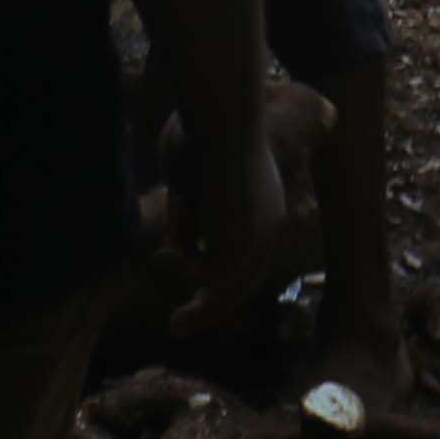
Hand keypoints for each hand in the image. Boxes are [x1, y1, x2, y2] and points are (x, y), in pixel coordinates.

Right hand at [165, 99, 288, 333]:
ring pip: (230, 289)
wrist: (222, 114)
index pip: (246, 253)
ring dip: (201, 309)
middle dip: (212, 305)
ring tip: (176, 322)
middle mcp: (267, 223)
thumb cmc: (200, 128)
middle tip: (181, 324)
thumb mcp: (188, 175)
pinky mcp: (241, 249)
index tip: (192, 292)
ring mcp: (257, 238)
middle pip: (244, 279)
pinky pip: (215, 289)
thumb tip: (173, 244)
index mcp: (261, 202)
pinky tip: (173, 290)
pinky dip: (194, 299)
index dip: (218, 276)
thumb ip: (185, 212)